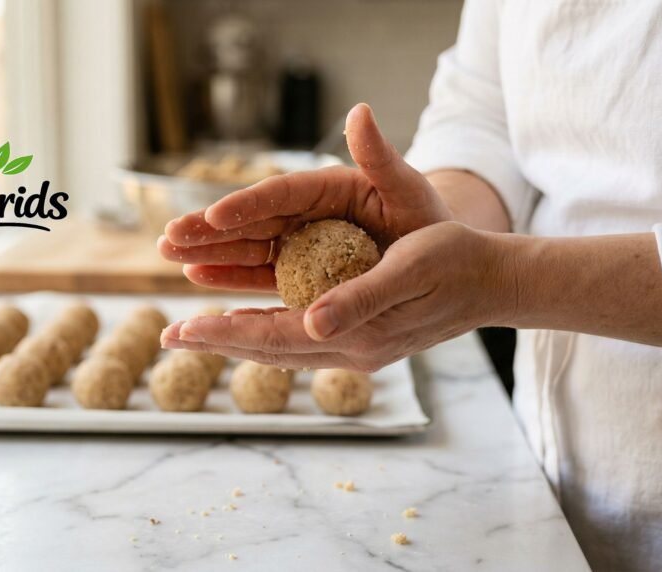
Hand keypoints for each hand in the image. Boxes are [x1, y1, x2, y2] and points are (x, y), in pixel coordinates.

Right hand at [158, 103, 451, 290]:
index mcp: (329, 188)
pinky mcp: (298, 273)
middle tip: (168, 237)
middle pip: (252, 222)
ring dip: (209, 252)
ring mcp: (299, 245)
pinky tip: (198, 276)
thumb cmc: (425, 220)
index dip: (248, 204)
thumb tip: (360, 112)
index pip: (282, 194)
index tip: (215, 213)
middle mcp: (307, 215)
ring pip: (247, 249)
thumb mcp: (407, 188)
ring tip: (168, 252)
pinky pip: (261, 276)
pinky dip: (230, 276)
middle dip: (209, 230)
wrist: (437, 258)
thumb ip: (381, 156)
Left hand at [160, 222, 516, 370]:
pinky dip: (265, 333)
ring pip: (280, 348)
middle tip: (168, 337)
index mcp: (355, 334)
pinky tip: (252, 327)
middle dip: (216, 342)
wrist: (492, 282)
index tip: (181, 328)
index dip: (225, 333)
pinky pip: (299, 341)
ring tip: (196, 333)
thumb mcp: (409, 270)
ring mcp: (356, 349)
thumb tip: (311, 320)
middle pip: (267, 350)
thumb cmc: (453, 264)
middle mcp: (349, 349)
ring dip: (235, 340)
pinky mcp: (362, 338)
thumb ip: (360, 298)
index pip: (274, 337)